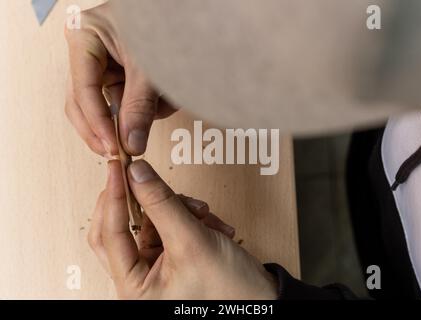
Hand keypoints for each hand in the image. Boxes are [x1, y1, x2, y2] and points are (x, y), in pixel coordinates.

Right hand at [64, 3, 175, 157]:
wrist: (189, 17)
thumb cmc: (165, 25)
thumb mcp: (150, 68)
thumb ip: (139, 106)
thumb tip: (131, 144)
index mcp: (85, 36)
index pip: (83, 90)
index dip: (97, 123)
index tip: (112, 147)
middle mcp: (88, 51)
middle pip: (82, 102)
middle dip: (105, 127)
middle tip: (120, 152)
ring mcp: (103, 65)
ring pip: (107, 106)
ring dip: (134, 114)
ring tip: (162, 104)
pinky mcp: (120, 75)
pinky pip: (125, 103)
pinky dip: (146, 108)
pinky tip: (164, 98)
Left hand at [89, 160, 277, 299]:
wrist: (261, 299)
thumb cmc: (228, 288)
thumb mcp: (192, 241)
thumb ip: (162, 204)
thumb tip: (136, 173)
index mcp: (134, 288)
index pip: (110, 234)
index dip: (114, 196)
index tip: (117, 167)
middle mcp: (139, 279)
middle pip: (121, 228)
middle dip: (143, 203)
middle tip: (142, 176)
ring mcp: (155, 267)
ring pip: (150, 222)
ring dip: (177, 209)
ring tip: (203, 213)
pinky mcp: (171, 257)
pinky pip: (168, 225)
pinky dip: (188, 217)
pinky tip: (211, 224)